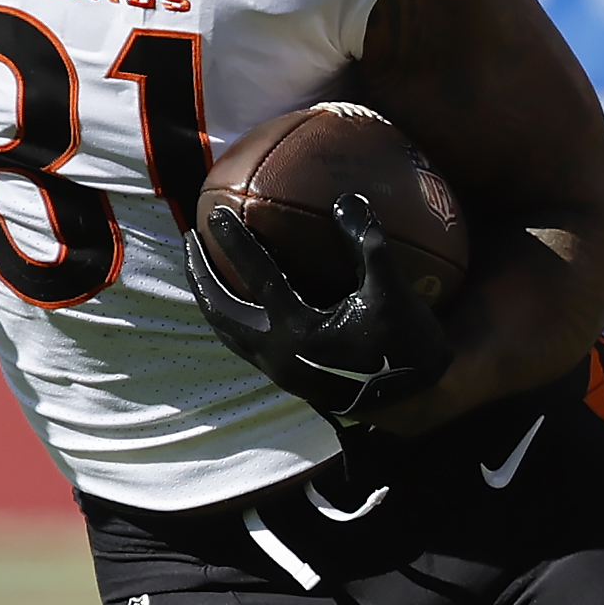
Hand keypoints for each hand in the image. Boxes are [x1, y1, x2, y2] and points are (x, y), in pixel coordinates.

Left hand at [185, 194, 454, 425]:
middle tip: (191, 239)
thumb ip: (370, 245)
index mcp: (297, 331)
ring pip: (227, 331)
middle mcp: (276, 353)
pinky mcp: (285, 376)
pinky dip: (232, 314)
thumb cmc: (405, 348)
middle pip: (219, 310)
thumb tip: (347, 200)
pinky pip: (243, 340)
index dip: (235, 241)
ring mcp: (277, 369)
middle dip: (199, 274)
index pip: (256, 278)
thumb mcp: (395, 293)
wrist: (413, 404)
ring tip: (204, 267)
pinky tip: (241, 298)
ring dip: (211, 297)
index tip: (216, 212)